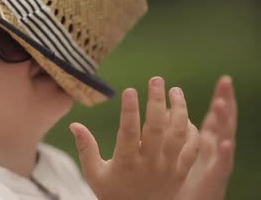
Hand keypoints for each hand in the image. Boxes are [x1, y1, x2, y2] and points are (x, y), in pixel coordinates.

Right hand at [70, 77, 199, 199]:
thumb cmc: (112, 193)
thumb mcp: (94, 173)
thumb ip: (86, 148)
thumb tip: (74, 124)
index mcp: (126, 162)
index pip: (129, 132)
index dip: (129, 110)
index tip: (130, 90)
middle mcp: (149, 164)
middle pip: (157, 127)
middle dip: (157, 100)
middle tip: (156, 79)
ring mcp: (168, 168)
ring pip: (179, 134)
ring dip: (180, 109)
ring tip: (175, 90)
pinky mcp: (181, 172)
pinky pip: (192, 148)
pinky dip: (191, 130)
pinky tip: (184, 116)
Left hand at [175, 76, 236, 199]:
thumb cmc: (178, 180)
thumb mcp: (179, 152)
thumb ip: (173, 131)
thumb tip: (167, 112)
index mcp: (207, 143)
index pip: (216, 117)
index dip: (222, 99)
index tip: (225, 80)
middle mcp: (214, 150)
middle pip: (223, 122)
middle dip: (226, 102)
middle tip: (227, 81)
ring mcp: (215, 163)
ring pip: (223, 139)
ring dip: (224, 121)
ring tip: (222, 103)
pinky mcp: (214, 179)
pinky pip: (221, 166)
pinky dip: (224, 155)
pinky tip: (225, 143)